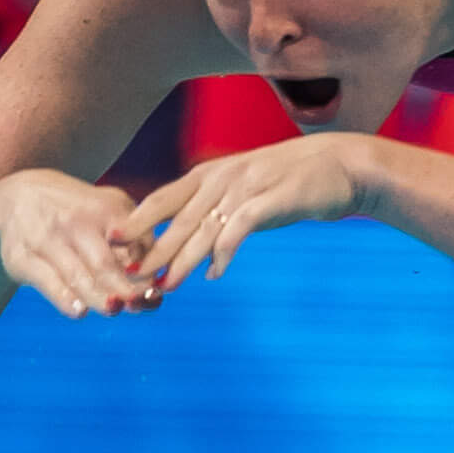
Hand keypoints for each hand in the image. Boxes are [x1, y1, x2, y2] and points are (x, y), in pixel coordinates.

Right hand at [0, 170, 149, 321]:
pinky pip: (48, 282)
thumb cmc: (77, 211)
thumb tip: (156, 282)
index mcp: (104, 209)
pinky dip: (65, 299)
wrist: (17, 197)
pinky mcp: (22, 258)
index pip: (134, 244)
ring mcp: (46, 240)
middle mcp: (74, 222)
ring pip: (79, 277)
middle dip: (126, 290)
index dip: (147, 272)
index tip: (156, 291)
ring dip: (100, 298)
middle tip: (139, 304)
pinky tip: (79, 310)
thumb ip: (134, 239)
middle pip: (105, 265)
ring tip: (114, 308)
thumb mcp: (108, 208)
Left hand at [128, 134, 375, 290]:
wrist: (342, 166)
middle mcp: (223, 177)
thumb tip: (195, 242)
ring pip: (203, 228)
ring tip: (165, 285)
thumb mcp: (247, 188)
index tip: (111, 241)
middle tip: (127, 272)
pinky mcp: (271, 200)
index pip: (164, 197)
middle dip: (151, 247)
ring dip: (183, 259)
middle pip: (177, 216)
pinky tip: (214, 274)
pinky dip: (224, 253)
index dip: (137, 220)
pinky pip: (239, 230)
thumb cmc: (292, 181)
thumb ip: (218, 208)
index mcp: (212, 172)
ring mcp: (246, 187)